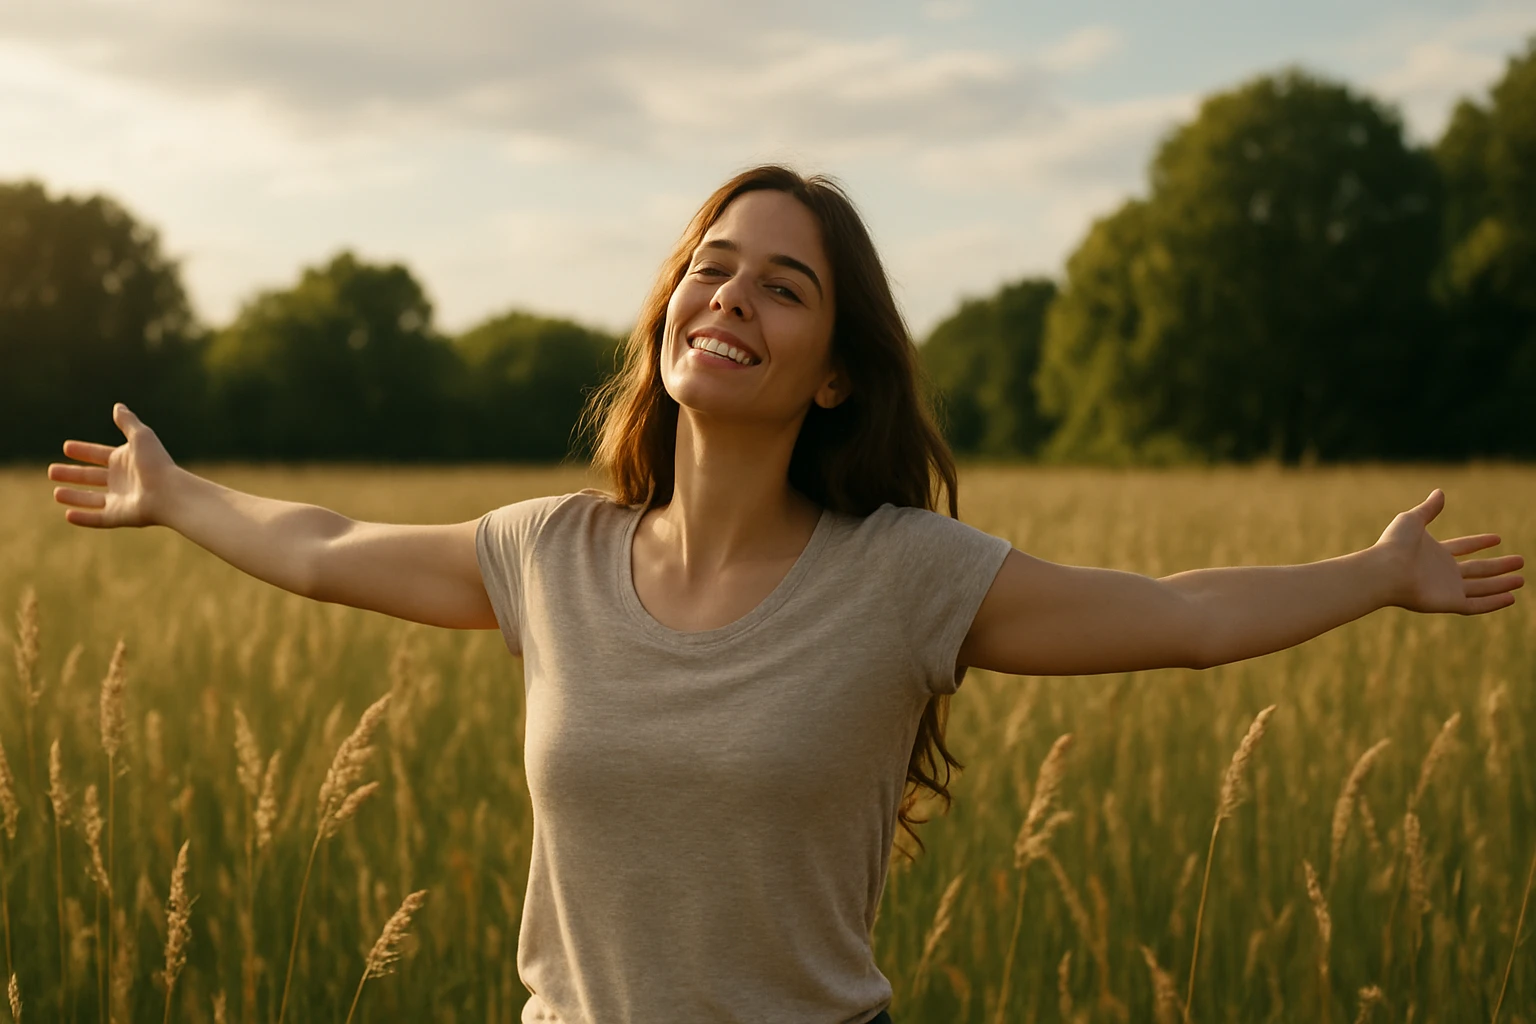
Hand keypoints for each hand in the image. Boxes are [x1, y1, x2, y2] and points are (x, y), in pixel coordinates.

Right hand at [47, 403, 180, 528]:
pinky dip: (83, 518)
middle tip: (51, 471)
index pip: (99, 455)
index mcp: (125, 461)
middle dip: (71, 474)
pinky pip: (97, 518)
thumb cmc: (156, 463)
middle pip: (91, 477)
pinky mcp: (119, 516)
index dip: (84, 451)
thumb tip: (118, 406)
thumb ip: (128, 422)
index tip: (66, 447)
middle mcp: (122, 481)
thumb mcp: (141, 437)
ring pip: (91, 499)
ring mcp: (120, 500)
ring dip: (74, 496)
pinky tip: (67, 515)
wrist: (169, 492)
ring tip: (56, 493)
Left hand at [1373, 489, 1523, 613]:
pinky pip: (1476, 605)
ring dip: (1501, 584)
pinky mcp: (1449, 603)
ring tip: (1522, 579)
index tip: (1497, 539)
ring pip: (1481, 588)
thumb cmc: (1395, 544)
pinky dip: (1493, 603)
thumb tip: (1439, 492)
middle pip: (1476, 569)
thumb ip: (1428, 508)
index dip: (1479, 543)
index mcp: (1434, 553)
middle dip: (1498, 566)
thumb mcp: (1412, 520)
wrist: (1385, 570)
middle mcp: (1442, 572)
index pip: (1462, 547)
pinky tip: (1511, 598)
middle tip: (1520, 561)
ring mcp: (1446, 589)